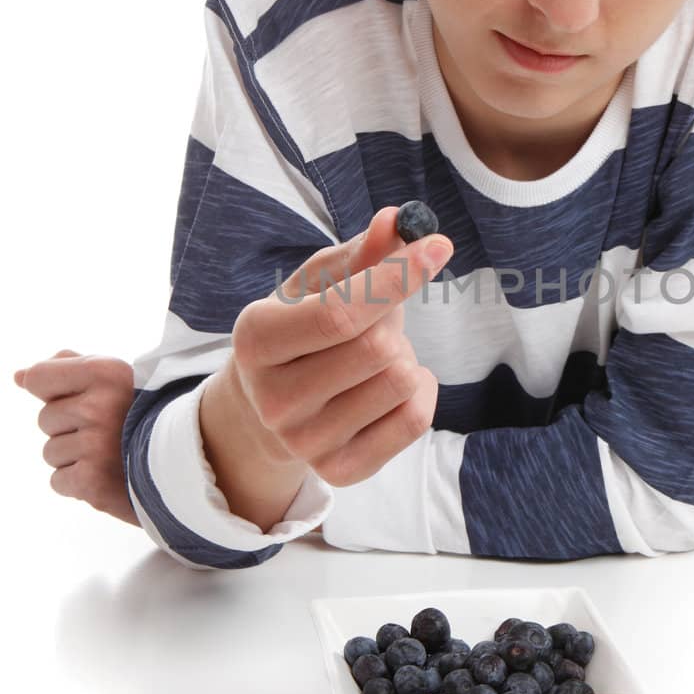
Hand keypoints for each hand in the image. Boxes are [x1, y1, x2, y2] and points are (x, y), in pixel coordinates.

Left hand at [12, 350, 139, 525]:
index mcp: (107, 372)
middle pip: (44, 419)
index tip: (82, 398)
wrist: (192, 463)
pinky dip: (79, 483)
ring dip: (74, 457)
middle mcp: (98, 406)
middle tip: (110, 432)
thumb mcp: (117, 378)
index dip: (53, 390)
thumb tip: (19, 377)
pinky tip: (109, 475)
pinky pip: (57, 480)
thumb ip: (68, 368)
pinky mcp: (92, 480)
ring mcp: (95, 445)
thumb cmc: (146, 415)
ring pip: (50, 452)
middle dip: (69, 427)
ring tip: (112, 454)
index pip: (38, 377)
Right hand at [220, 205, 451, 487]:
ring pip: (400, 381)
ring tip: (372, 356)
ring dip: (402, 355)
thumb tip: (396, 222)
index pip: (339, 313)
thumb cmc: (301, 329)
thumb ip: (359, 253)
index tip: (436, 246)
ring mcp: (306, 442)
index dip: (395, 278)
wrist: (268, 408)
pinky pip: (414, 419)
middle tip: (376, 318)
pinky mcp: (340, 471)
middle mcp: (274, 399)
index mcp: (256, 339)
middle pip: (378, 349)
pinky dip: (419, 390)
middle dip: (392, 320)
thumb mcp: (316, 284)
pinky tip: (390, 384)